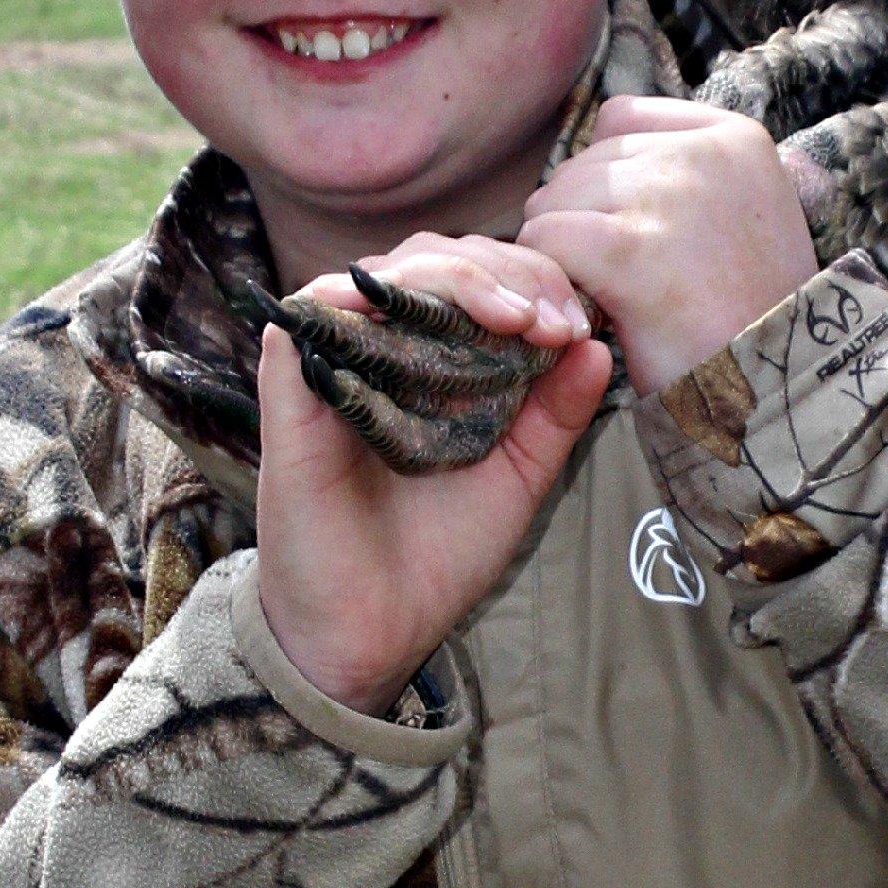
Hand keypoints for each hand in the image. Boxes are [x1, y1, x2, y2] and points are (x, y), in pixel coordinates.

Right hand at [254, 236, 608, 713]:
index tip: (576, 327)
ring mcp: (336, 361)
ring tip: (511, 318)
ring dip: (456, 277)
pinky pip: (314, 309)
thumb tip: (597, 344)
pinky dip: (364, 296)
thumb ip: (555, 413)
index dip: (535, 282)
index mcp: (441, 364)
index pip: (486, 280)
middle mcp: (389, 350)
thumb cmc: (440, 555)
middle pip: (441, 257)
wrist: (372, 629)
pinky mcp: (291, 384)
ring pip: (388, 270)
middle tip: (551, 320)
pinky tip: (416, 313)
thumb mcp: (519, 477)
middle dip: (508, 272)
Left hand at [518, 96, 818, 394]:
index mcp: (737, 137)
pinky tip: (589, 314)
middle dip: (583, 222)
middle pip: (584, 162)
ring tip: (613, 301)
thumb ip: (682, 174)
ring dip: (565, 255)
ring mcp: (668, 194)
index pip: (621, 121)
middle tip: (623, 285)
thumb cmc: (750, 317)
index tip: (634, 236)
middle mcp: (704, 152)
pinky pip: (545, 238)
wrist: (778, 390)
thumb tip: (591, 159)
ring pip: (555, 199)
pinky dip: (553, 280)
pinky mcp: (627, 246)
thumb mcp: (741, 219)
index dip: (609, 180)